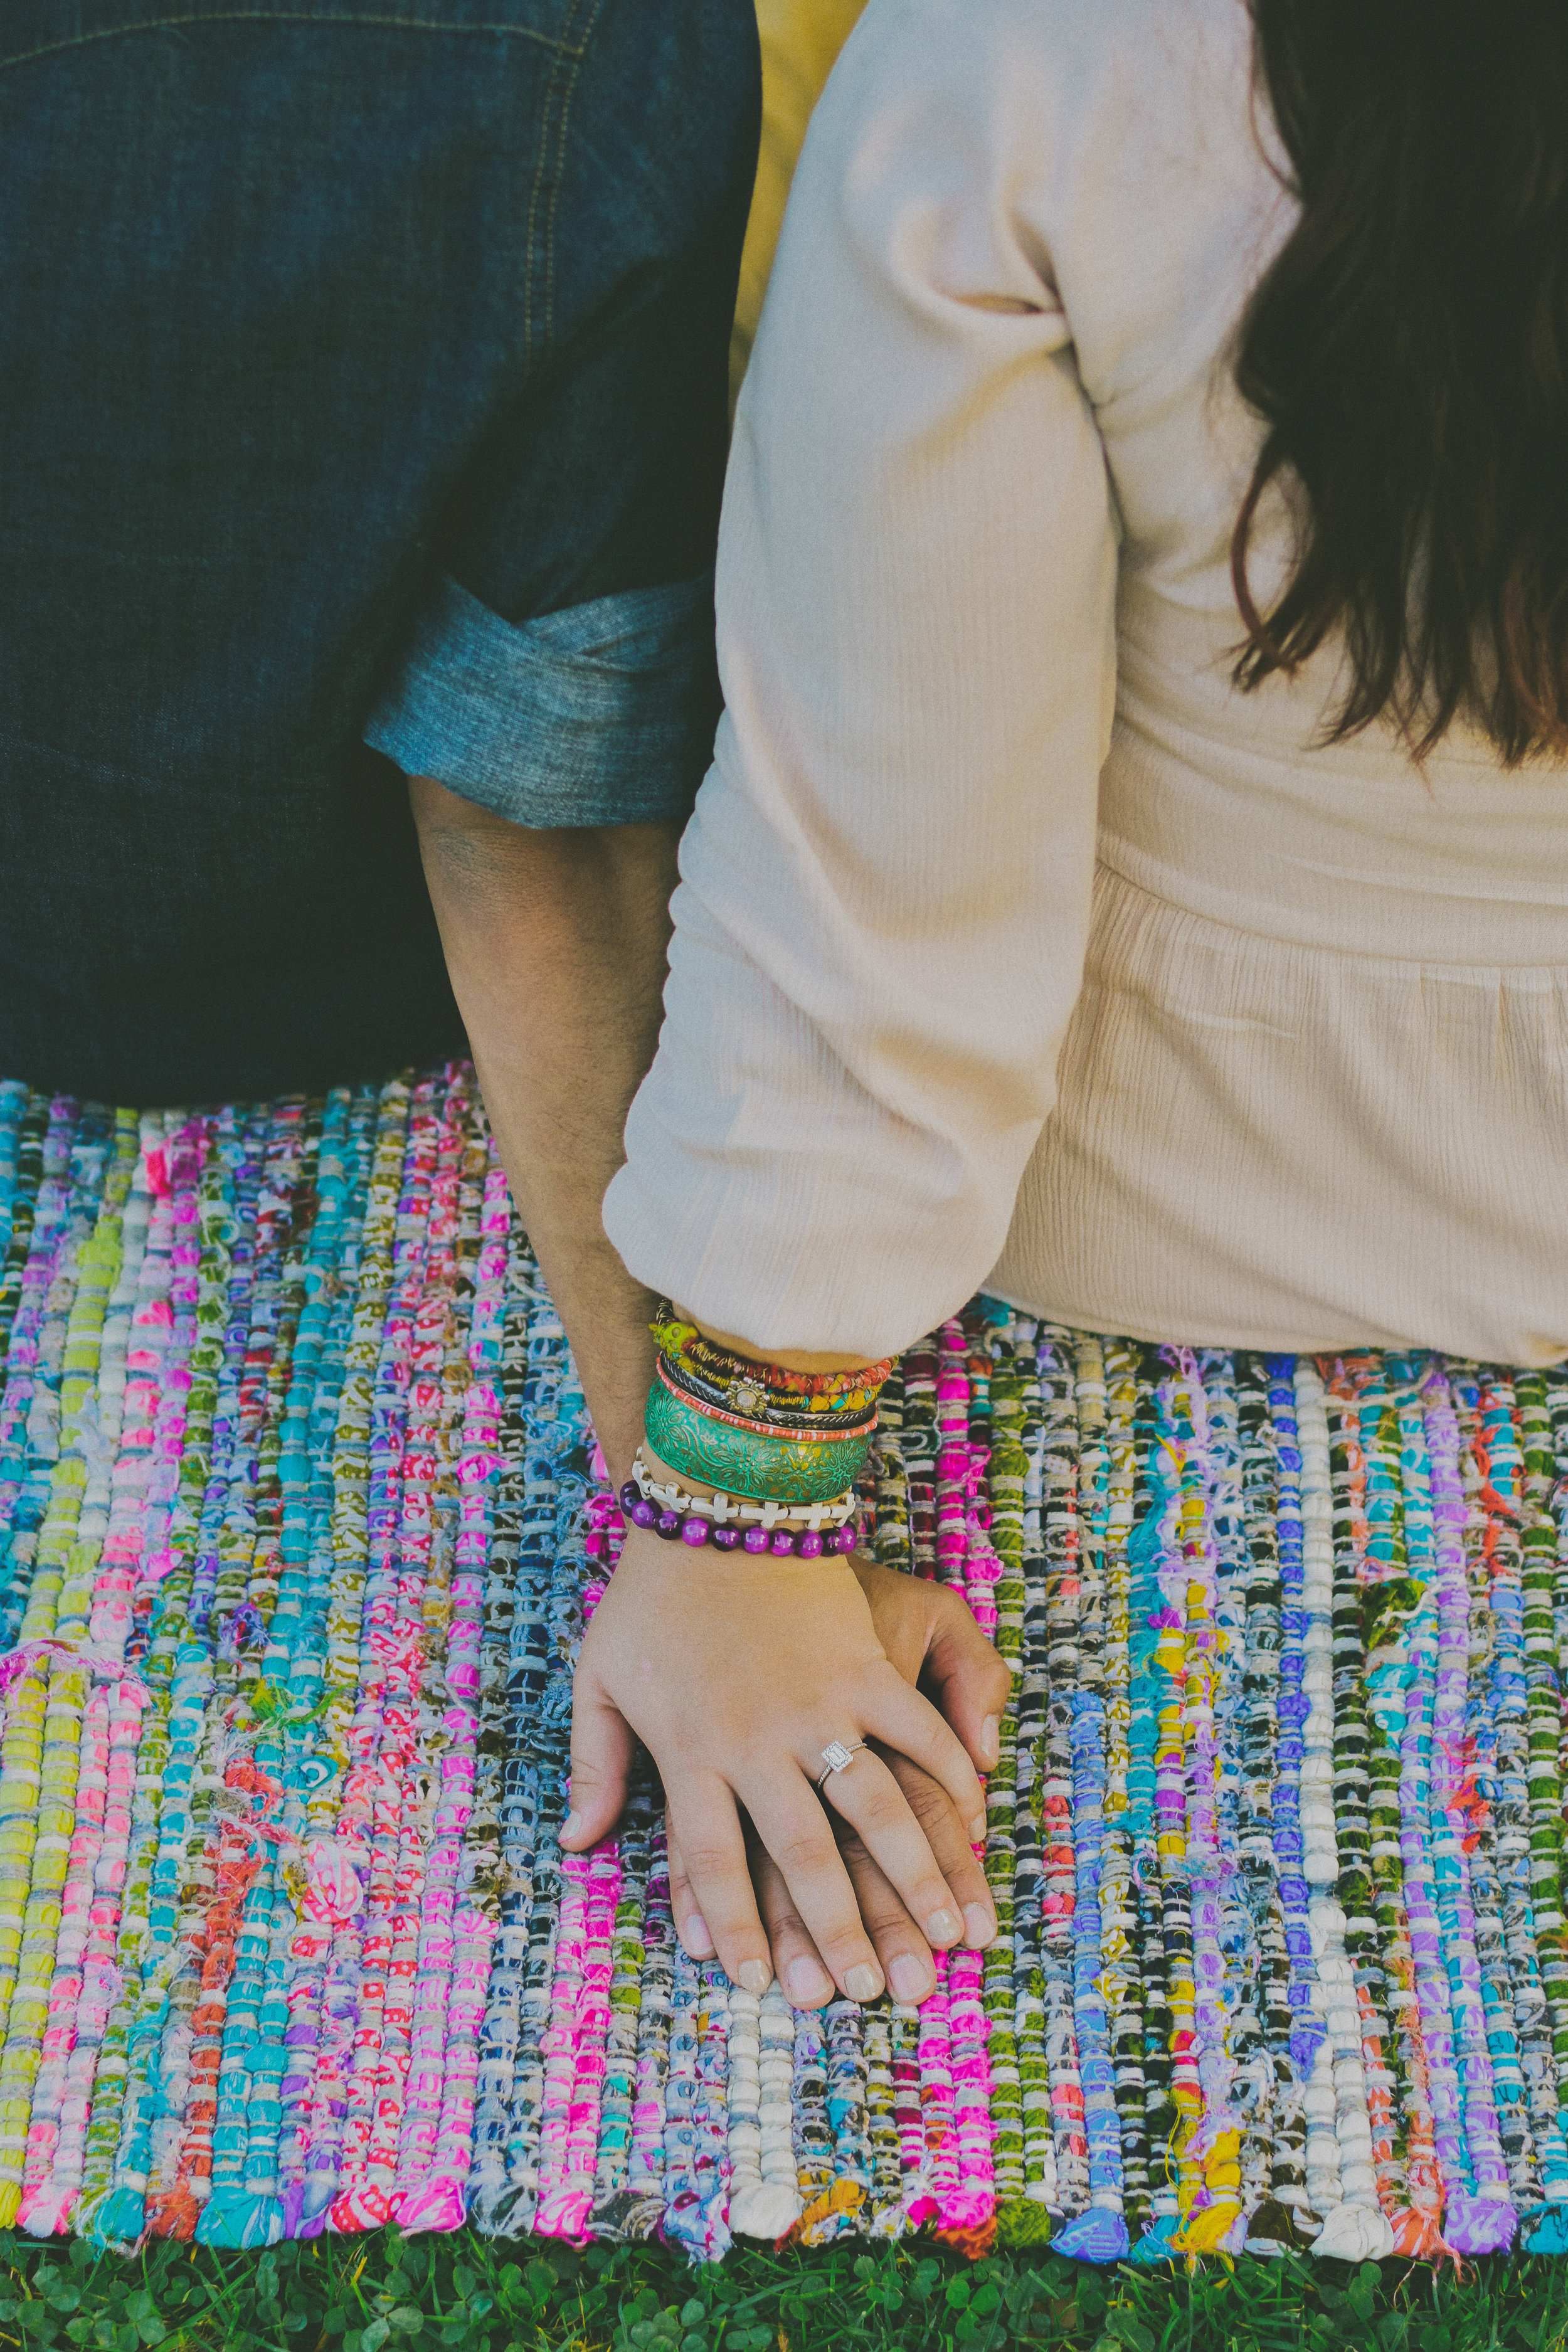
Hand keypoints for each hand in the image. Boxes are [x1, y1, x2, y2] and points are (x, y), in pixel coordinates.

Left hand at [564, 1541, 1010, 2001]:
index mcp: (690, 1751)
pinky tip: (972, 1818)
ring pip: (871, 1804)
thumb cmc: (649, 1596)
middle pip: (800, 1852)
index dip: (731, 1925)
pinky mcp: (861, 1663)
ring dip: (913, 1873)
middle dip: (838, 1929)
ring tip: (945, 1932)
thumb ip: (593, 1766)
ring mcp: (816, 1701)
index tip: (751, 1983)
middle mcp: (755, 1739)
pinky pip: (914, 1727)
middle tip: (871, 1994)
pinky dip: (947, 1771)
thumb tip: (577, 1841)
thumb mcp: (599, 1680)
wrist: (711, 1506)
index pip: (711, 1861)